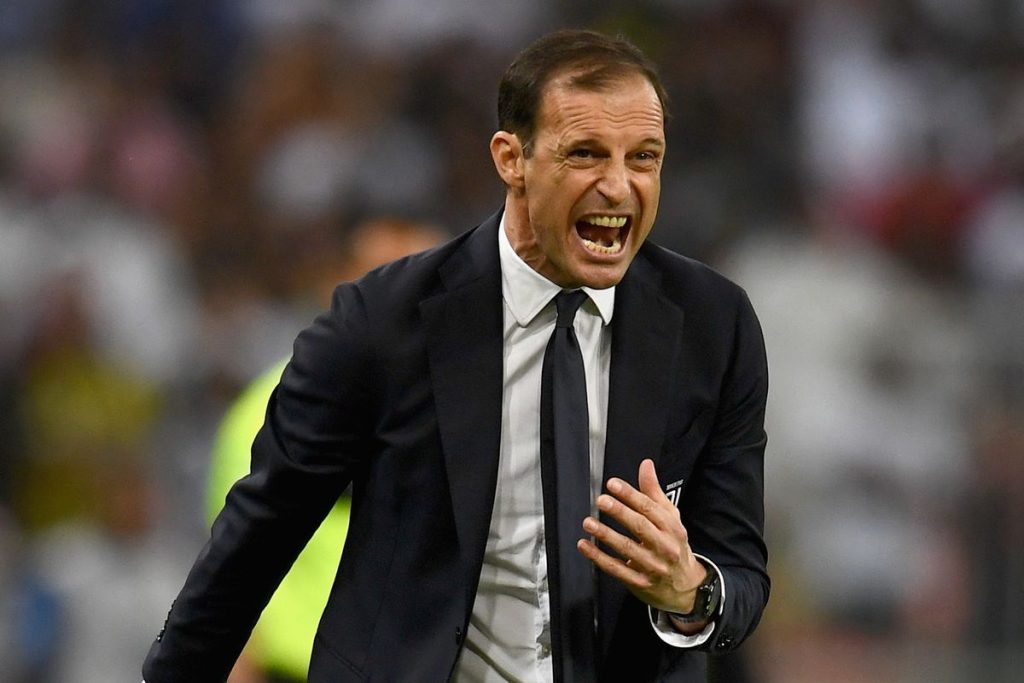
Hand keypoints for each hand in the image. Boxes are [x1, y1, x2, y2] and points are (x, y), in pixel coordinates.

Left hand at [577, 458, 706, 614]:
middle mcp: (663, 547)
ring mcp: (652, 566)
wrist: (686, 587)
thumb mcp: (671, 518)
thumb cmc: (674, 546)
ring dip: (606, 535)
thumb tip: (645, 465)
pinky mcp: (639, 582)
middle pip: (640, 527)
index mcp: (672, 528)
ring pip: (627, 549)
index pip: (650, 508)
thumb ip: (654, 492)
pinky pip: (616, 569)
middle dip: (620, 512)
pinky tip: (585, 546)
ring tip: (589, 522)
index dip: (631, 495)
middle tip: (601, 500)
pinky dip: (599, 557)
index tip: (613, 484)